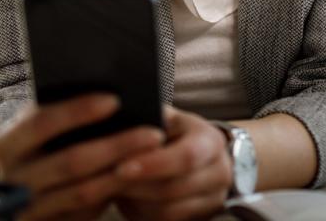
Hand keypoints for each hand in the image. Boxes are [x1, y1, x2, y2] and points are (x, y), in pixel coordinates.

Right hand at [0, 94, 165, 220]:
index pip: (41, 122)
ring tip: (153, 154)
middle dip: (116, 145)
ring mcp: (30, 207)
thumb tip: (113, 92)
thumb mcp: (44, 129)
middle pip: (70, 161)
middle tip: (153, 132)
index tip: (115, 99)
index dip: (77, 111)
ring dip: (123, 172)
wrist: (24, 192)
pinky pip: (87, 212)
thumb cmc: (44, 145)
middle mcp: (13, 178)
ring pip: (83, 191)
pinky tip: (140, 177)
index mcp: (7, 144)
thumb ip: (64, 113)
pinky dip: (115, 193)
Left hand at [113, 107, 232, 220]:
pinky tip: (129, 199)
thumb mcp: (169, 119)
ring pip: (168, 210)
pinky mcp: (200, 218)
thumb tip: (127, 115)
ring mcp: (212, 200)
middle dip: (136, 187)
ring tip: (114, 188)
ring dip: (136, 202)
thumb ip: (153, 117)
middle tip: (106, 181)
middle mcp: (219, 173)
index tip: (121, 167)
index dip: (153, 164)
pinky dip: (142, 213)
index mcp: (211, 141)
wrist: (198, 158)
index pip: (186, 156)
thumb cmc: (175, 135)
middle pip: (174, 188)